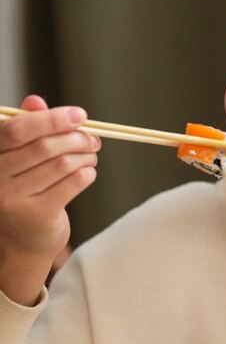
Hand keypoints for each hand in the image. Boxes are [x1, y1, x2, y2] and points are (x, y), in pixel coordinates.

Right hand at [0, 95, 99, 303]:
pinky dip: (87, 173)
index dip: (52, 118)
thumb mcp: (20, 158)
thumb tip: (36, 101)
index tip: (79, 115)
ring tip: (91, 156)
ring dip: (85, 155)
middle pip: (45, 146)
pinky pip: (73, 183)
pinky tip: (88, 173)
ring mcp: (14, 200)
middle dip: (76, 138)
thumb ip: (28, 128)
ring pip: (63, 164)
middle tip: (92, 139)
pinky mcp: (38, 216)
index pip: (18, 129)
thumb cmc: (23, 191)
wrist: (20, 242)